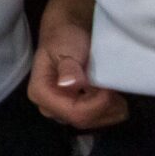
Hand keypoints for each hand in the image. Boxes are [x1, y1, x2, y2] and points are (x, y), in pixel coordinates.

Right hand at [28, 10, 128, 130]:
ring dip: (109, 109)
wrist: (67, 33)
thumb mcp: (66, 48)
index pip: (74, 112)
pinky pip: (95, 119)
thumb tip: (69, 84)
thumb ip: (68, 67)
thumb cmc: (65, 39)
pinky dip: (109, 110)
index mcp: (41, 92)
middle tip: (113, 86)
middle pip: (83, 120)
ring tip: (113, 88)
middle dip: (105, 107)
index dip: (97, 105)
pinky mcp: (73, 110)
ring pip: (91, 122)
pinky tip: (111, 94)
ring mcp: (61, 110)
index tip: (109, 87)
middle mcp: (48, 106)